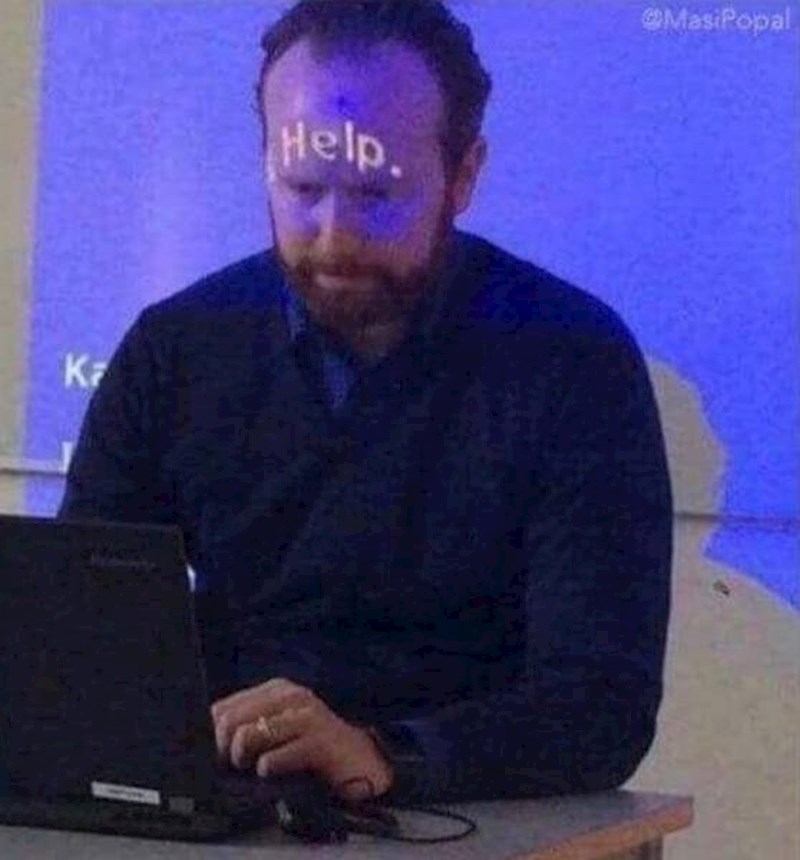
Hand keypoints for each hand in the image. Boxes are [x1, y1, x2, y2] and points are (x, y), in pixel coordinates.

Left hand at [211, 678, 394, 800]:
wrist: (360, 758)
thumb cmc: (314, 745)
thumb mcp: (281, 726)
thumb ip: (250, 724)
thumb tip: (211, 737)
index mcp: (276, 689)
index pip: (224, 707)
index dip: (213, 735)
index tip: (220, 755)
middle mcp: (290, 696)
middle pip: (230, 721)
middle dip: (224, 749)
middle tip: (236, 766)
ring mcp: (306, 716)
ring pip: (248, 736)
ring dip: (243, 761)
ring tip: (255, 768)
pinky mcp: (317, 741)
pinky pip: (273, 758)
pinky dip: (266, 769)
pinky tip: (273, 772)